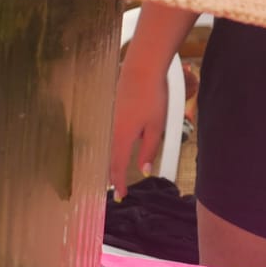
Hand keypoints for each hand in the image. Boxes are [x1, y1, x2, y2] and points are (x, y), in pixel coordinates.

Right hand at [109, 60, 171, 197]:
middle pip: (109, 159)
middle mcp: (112, 131)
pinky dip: (112, 148)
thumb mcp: (156, 127)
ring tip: (116, 174)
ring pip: (109, 147)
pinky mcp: (113, 112)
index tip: (120, 196)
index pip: (117, 166)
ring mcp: (110, 120)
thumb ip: (149, 149)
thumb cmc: (152, 97)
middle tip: (117, 189)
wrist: (141, 70)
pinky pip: (110, 136)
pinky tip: (117, 150)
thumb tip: (145, 169)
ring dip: (111, 162)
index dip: (119, 183)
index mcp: (122, 137)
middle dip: (113, 175)